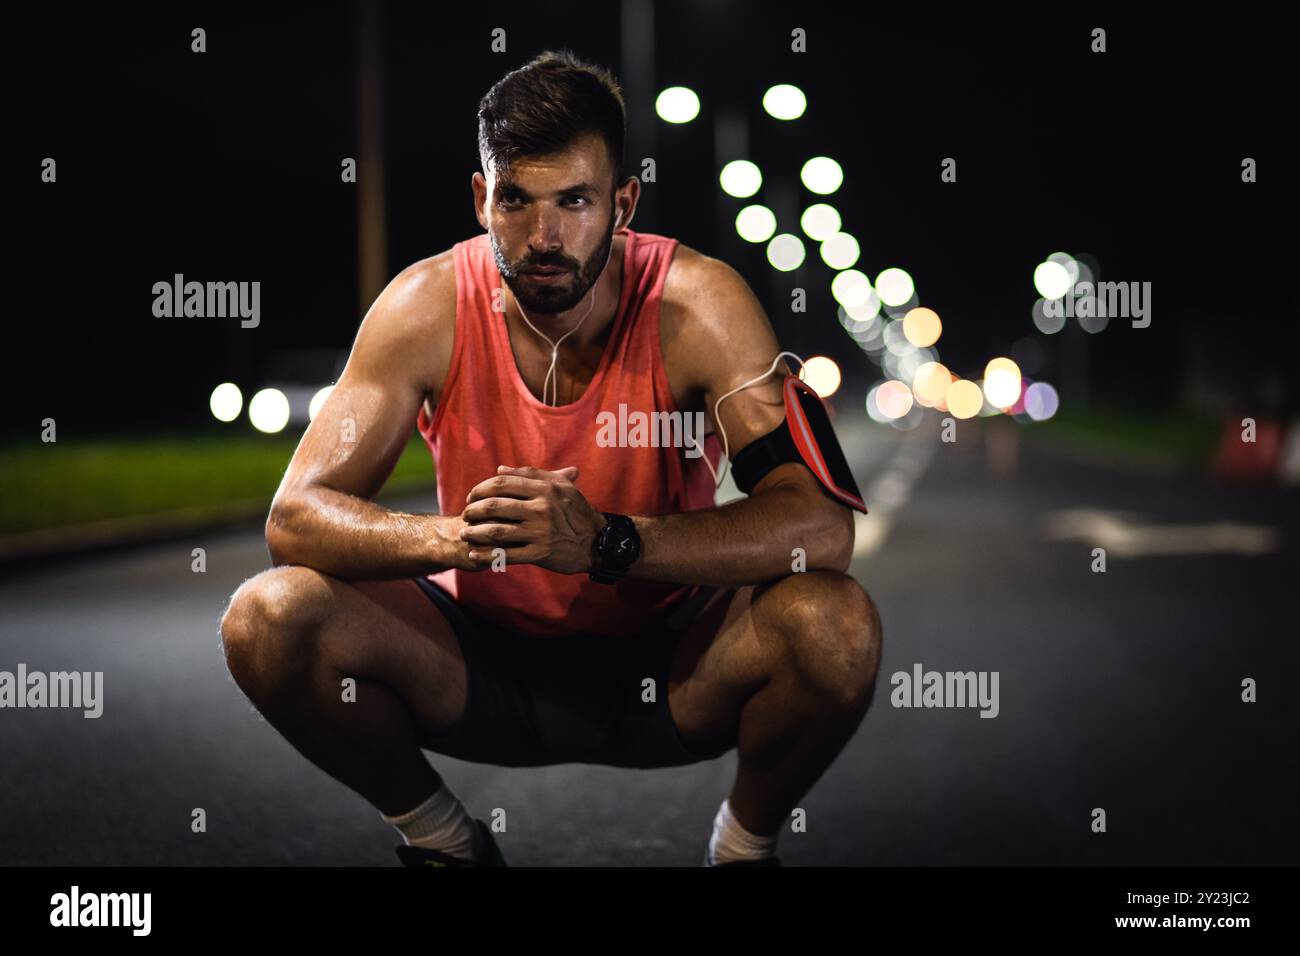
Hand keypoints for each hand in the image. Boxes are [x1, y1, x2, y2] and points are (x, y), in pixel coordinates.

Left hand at [460, 465, 606, 573]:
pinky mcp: (541, 553)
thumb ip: (531, 475)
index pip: (502, 484)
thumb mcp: (561, 487)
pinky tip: (474, 556)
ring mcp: (540, 531)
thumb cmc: (577, 511)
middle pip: (495, 506)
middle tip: (465, 515)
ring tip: (465, 534)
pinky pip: (507, 555)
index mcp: (544, 489)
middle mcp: (541, 508)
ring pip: (497, 531)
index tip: (471, 497)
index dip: (480, 489)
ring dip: (475, 533)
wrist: (599, 541)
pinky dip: (487, 556)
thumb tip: (500, 469)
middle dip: (473, 511)